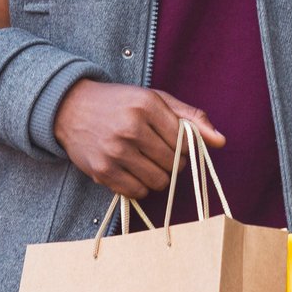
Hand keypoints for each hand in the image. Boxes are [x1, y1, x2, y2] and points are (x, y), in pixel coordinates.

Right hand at [52, 81, 223, 199]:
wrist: (70, 107)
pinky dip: (140, 186)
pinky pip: (137, 192)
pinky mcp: (102, 171)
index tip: (174, 142)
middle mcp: (130, 128)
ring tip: (146, 162)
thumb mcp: (155, 99)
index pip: (185, 141)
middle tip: (159, 152)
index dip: (185, 146)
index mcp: (146, 105)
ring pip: (159, 182)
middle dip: (173, 162)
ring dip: (158, 176)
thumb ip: (190, 117)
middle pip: (174, 164)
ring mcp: (115, 152)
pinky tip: (132, 170)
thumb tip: (221, 141)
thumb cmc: (120, 103)